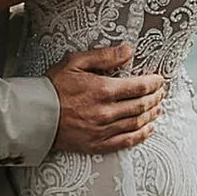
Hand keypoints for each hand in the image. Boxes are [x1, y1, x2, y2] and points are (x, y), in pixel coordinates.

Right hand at [48, 44, 164, 153]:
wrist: (35, 115)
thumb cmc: (54, 86)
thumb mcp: (75, 62)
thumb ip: (104, 56)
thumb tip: (128, 51)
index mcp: (103, 90)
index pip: (139, 87)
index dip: (153, 83)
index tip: (159, 80)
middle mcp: (106, 112)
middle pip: (141, 105)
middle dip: (155, 97)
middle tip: (161, 92)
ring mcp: (103, 130)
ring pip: (137, 123)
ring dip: (151, 114)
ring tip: (158, 107)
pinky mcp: (98, 144)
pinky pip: (126, 141)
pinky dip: (141, 135)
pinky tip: (149, 129)